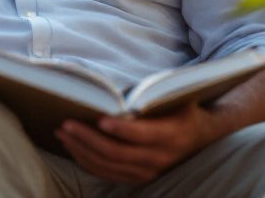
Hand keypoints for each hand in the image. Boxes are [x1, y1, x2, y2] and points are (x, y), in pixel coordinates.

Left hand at [55, 104, 213, 183]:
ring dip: (82, 150)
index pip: (141, 135)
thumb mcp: (176, 97)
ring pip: (109, 166)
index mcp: (171, 135)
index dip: (120, 129)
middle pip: (118, 153)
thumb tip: (118, 89)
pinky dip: (87, 162)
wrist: (202, 133)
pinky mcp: (139, 177)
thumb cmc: (181, 107)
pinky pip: (109, 174)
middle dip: (88, 139)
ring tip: (62, 133)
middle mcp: (160, 157)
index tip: (98, 119)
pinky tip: (72, 147)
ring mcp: (149, 171)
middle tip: (66, 124)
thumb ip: (152, 95)